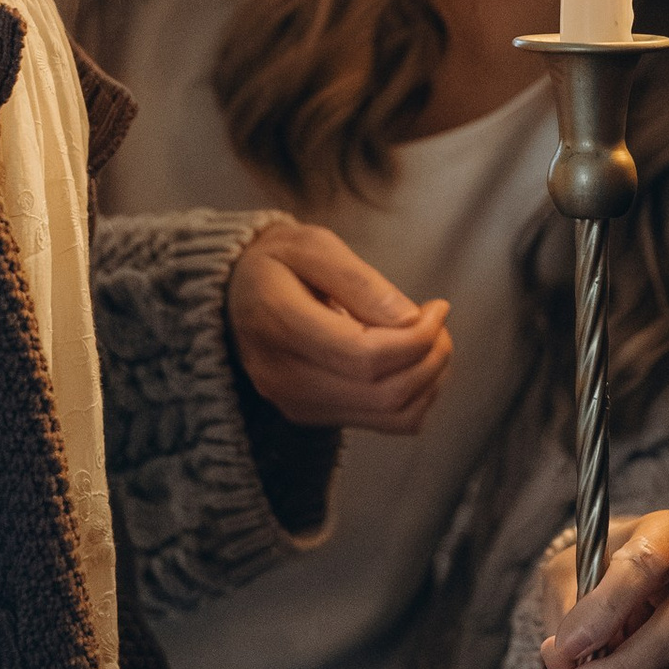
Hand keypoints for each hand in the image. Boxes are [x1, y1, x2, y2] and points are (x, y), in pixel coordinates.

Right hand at [230, 219, 451, 435]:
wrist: (230, 295)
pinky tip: (409, 360)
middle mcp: (283, 377)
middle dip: (431, 357)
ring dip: (429, 379)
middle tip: (437, 320)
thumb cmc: (276, 263)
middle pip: (386, 393)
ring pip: (393, 415)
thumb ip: (359, 281)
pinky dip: (415, 395)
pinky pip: (385, 422)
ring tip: (428, 338)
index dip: (418, 338)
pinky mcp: (311, 416)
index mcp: (278, 325)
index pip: (365, 357)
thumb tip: (410, 319)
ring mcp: (296, 404)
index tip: (437, 307)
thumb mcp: (312, 247)